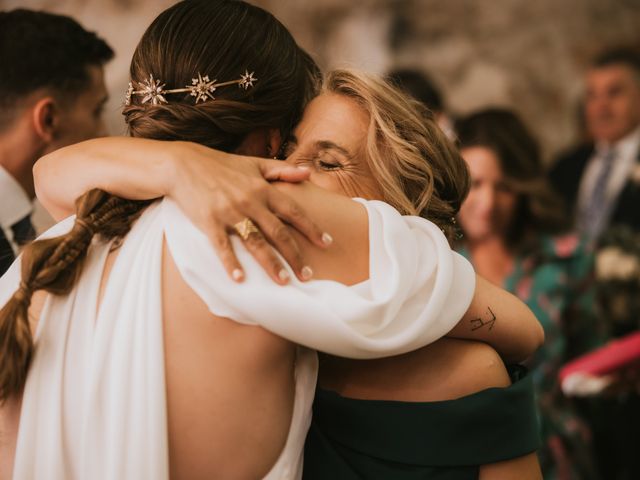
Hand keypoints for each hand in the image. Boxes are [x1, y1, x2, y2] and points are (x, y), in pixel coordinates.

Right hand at [168, 143, 332, 283]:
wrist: (183, 165)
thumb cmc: (220, 165)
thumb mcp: (254, 163)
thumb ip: (282, 170)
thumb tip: (308, 173)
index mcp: (263, 188)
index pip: (293, 211)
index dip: (311, 228)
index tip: (327, 243)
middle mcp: (250, 201)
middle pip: (278, 232)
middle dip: (294, 255)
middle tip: (307, 276)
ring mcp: (229, 212)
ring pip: (255, 242)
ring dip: (270, 263)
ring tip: (283, 282)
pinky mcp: (209, 222)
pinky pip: (222, 246)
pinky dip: (230, 262)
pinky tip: (239, 279)